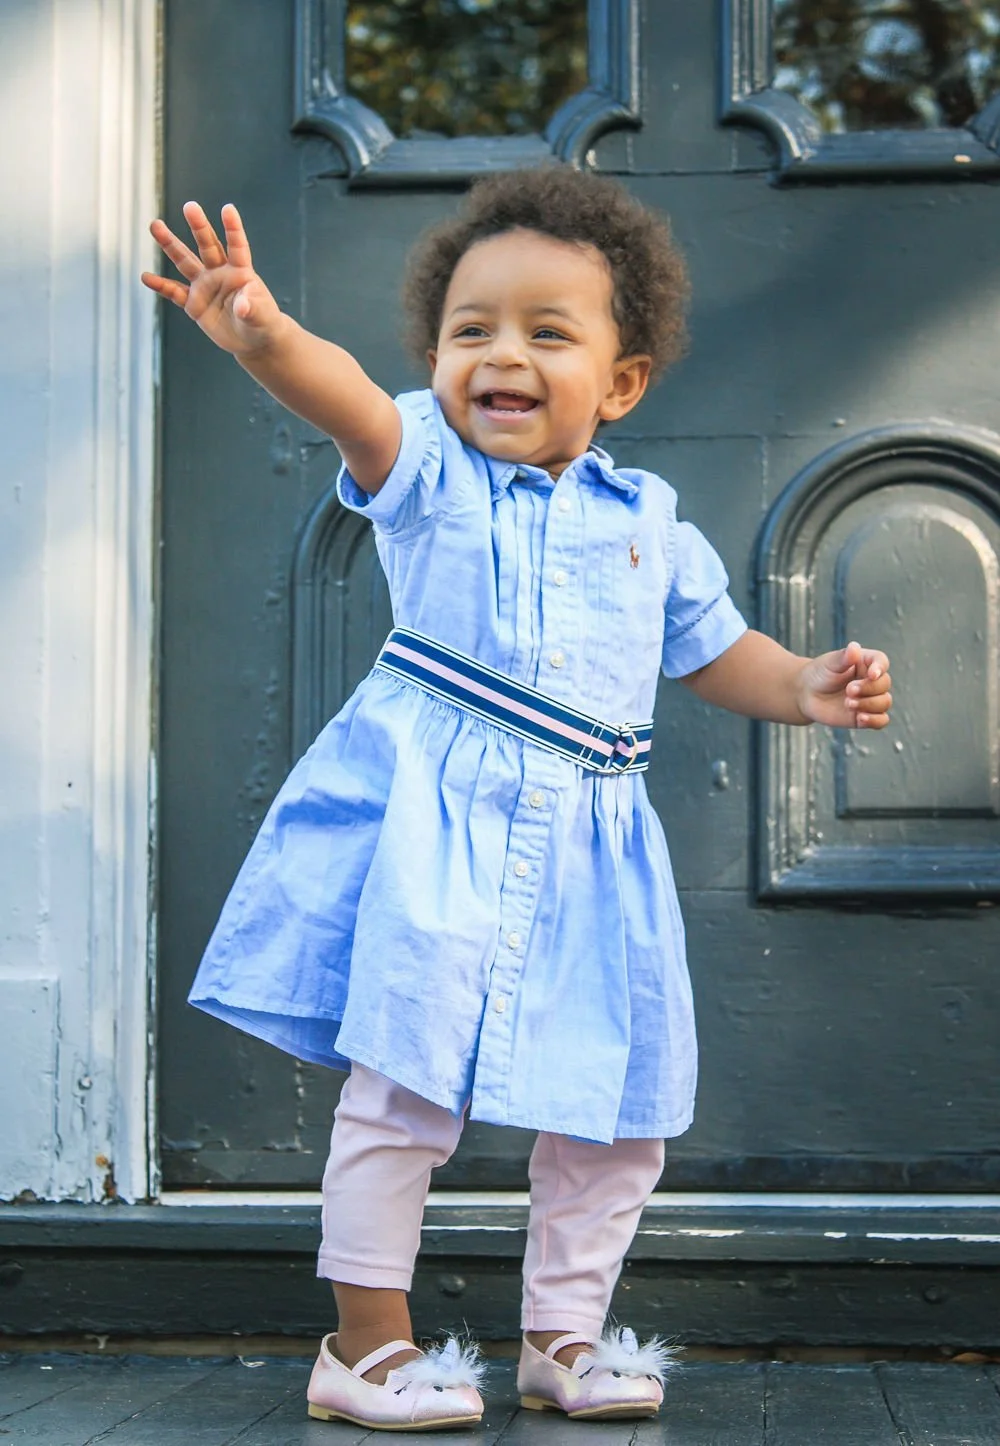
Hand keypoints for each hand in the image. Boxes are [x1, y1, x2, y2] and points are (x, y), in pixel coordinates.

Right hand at [141, 202, 283, 356]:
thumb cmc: (263, 323)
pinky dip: (161, 286)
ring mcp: (205, 286)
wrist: (253, 340)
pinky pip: (174, 292)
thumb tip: (243, 307)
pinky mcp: (194, 303)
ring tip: (155, 225)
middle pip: (207, 245)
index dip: (233, 228)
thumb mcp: (262, 316)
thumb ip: (252, 307)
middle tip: (190, 206)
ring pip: (185, 261)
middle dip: (199, 226)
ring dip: (170, 245)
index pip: (237, 246)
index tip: (228, 208)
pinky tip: (146, 277)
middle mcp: (220, 273)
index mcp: (241, 271)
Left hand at [797, 641, 891, 729]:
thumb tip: (854, 647)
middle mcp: (872, 680)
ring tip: (848, 703)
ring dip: (869, 704)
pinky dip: (874, 720)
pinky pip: (881, 720)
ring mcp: (870, 698)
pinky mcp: (865, 716)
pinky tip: (860, 718)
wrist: (807, 694)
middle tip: (848, 690)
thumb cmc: (820, 674)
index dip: (880, 668)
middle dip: (868, 688)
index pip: (881, 662)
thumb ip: (844, 657)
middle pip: (884, 684)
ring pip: (884, 702)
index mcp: (866, 663)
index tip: (871, 675)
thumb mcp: (829, 663)